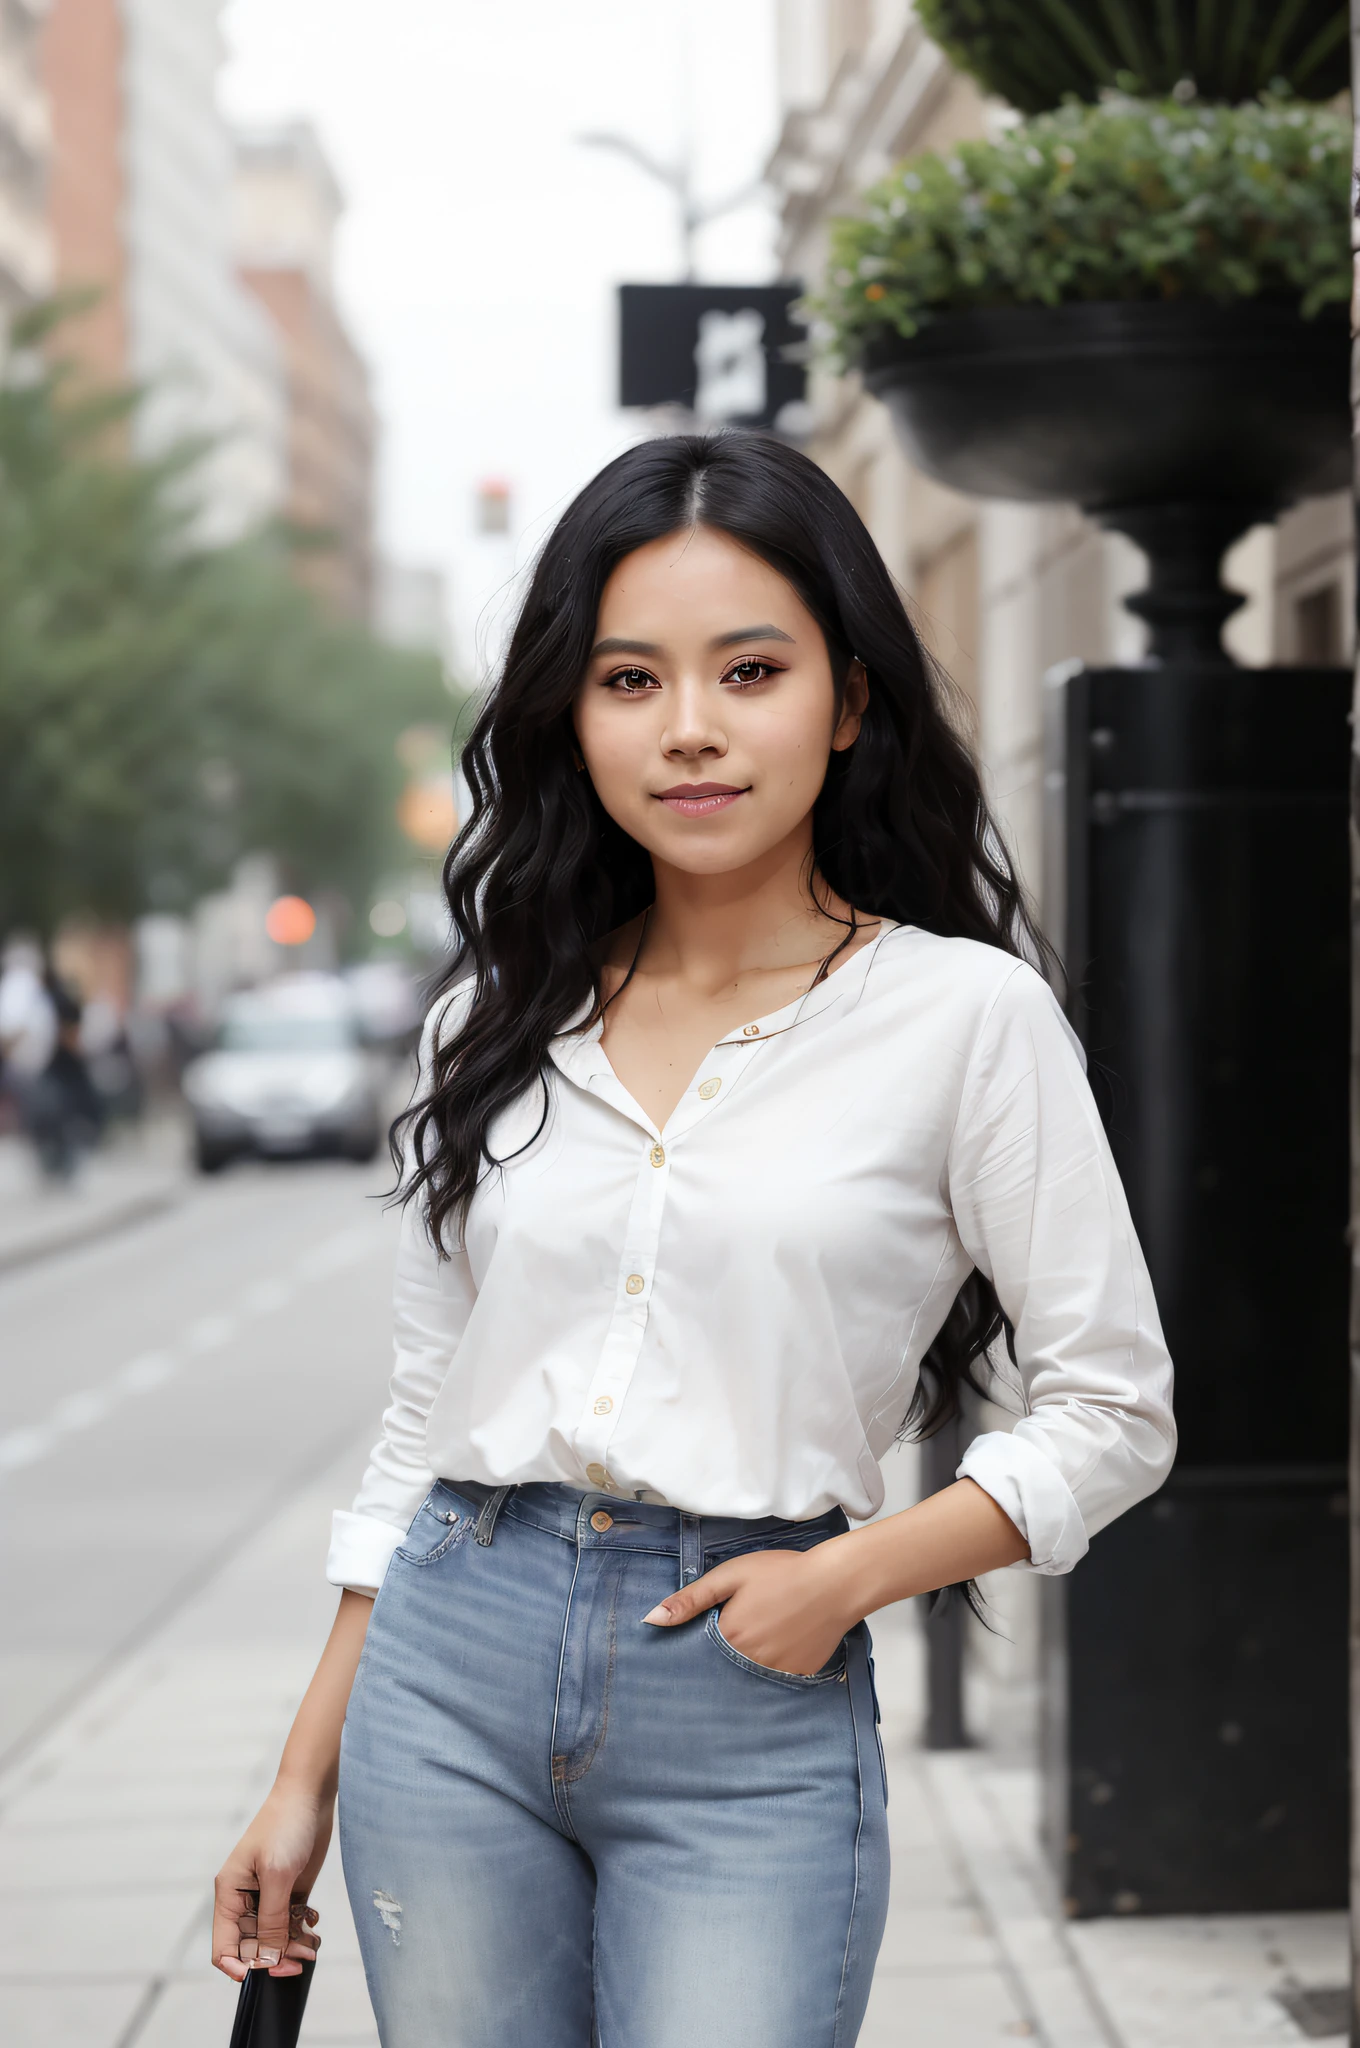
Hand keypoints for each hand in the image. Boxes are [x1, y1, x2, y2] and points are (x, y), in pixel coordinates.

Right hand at [212, 1781, 329, 1980]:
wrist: (310, 1795)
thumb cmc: (285, 1827)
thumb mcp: (277, 1875)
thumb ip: (272, 1919)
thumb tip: (268, 1960)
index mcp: (230, 1894)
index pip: (224, 1945)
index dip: (237, 1965)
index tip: (257, 1974)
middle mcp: (246, 1900)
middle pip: (253, 1947)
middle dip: (274, 1958)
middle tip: (300, 1959)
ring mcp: (269, 1896)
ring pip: (275, 1939)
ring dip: (292, 1947)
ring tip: (313, 1943)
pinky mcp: (291, 1891)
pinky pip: (292, 1925)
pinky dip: (302, 1931)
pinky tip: (313, 1924)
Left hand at [643, 1545, 858, 1676]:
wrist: (835, 1582)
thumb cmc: (782, 1572)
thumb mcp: (731, 1575)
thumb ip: (691, 1599)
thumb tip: (651, 1619)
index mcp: (729, 1636)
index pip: (699, 1653)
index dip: (700, 1642)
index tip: (708, 1630)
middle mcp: (749, 1662)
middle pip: (723, 1667)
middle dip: (724, 1654)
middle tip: (743, 1627)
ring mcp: (776, 1673)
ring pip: (749, 1674)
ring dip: (748, 1660)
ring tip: (764, 1633)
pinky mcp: (798, 1675)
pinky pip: (776, 1677)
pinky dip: (774, 1664)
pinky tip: (783, 1641)